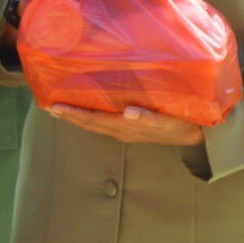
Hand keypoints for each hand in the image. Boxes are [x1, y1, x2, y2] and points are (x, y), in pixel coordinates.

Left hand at [45, 101, 204, 145]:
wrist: (196, 136)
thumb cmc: (181, 124)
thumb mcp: (167, 121)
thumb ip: (148, 118)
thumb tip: (127, 113)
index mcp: (125, 127)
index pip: (93, 119)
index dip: (73, 113)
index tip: (54, 107)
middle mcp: (120, 130)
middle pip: (88, 123)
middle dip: (67, 115)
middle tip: (47, 107)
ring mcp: (124, 130)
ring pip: (93, 123)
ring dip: (75, 117)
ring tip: (58, 109)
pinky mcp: (130, 127)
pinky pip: (103, 121)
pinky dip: (89, 115)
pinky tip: (85, 109)